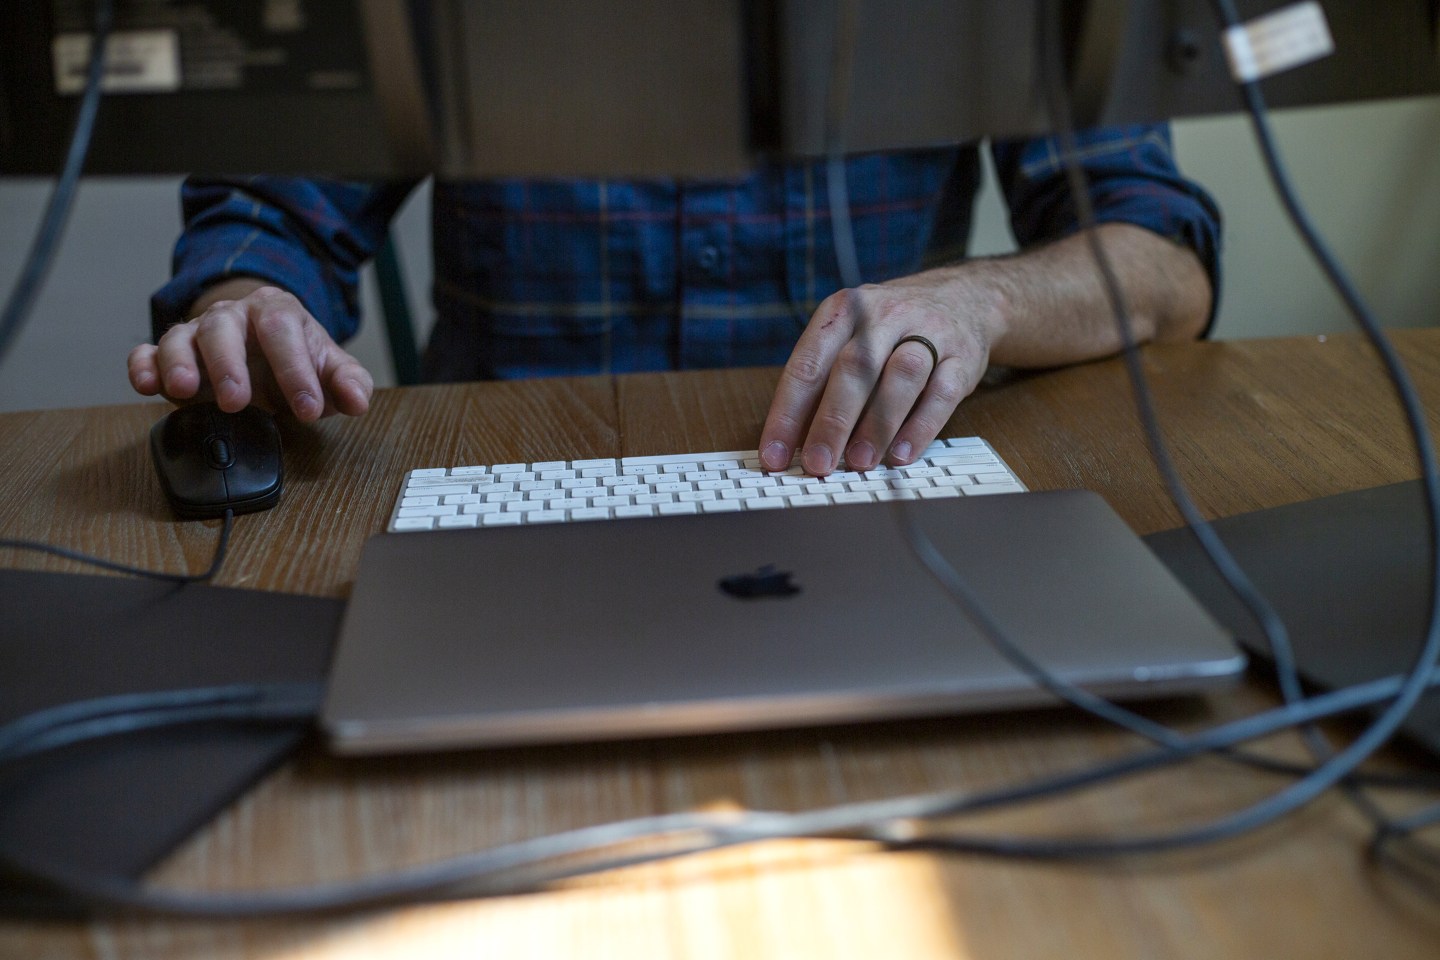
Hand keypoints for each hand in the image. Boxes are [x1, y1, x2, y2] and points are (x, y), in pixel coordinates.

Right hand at [127, 281, 372, 421]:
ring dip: (178, 362)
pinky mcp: (171, 353)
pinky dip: (142, 366)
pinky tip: (145, 385)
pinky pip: (148, 352)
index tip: (308, 409)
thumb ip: (349, 383)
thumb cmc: (298, 358)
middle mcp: (233, 316)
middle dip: (228, 365)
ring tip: (183, 390)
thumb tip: (358, 400)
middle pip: (223, 328)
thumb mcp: (331, 369)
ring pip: (181, 337)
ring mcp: (198, 332)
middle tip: (237, 401)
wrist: (265, 347)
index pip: (283, 330)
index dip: (295, 369)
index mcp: (277, 312)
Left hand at [758, 269, 1005, 475]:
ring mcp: (928, 332)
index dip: (787, 413)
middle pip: (854, 368)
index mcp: (844, 311)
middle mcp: (885, 315)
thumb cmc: (891, 330)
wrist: (963, 298)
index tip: (774, 455)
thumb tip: (791, 443)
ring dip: (877, 424)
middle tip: (817, 463)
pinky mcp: (963, 357)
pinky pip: (942, 393)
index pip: (808, 364)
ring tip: (858, 462)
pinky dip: (921, 428)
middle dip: (832, 421)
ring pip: (901, 376)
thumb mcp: (851, 338)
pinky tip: (902, 455)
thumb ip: (823, 384)